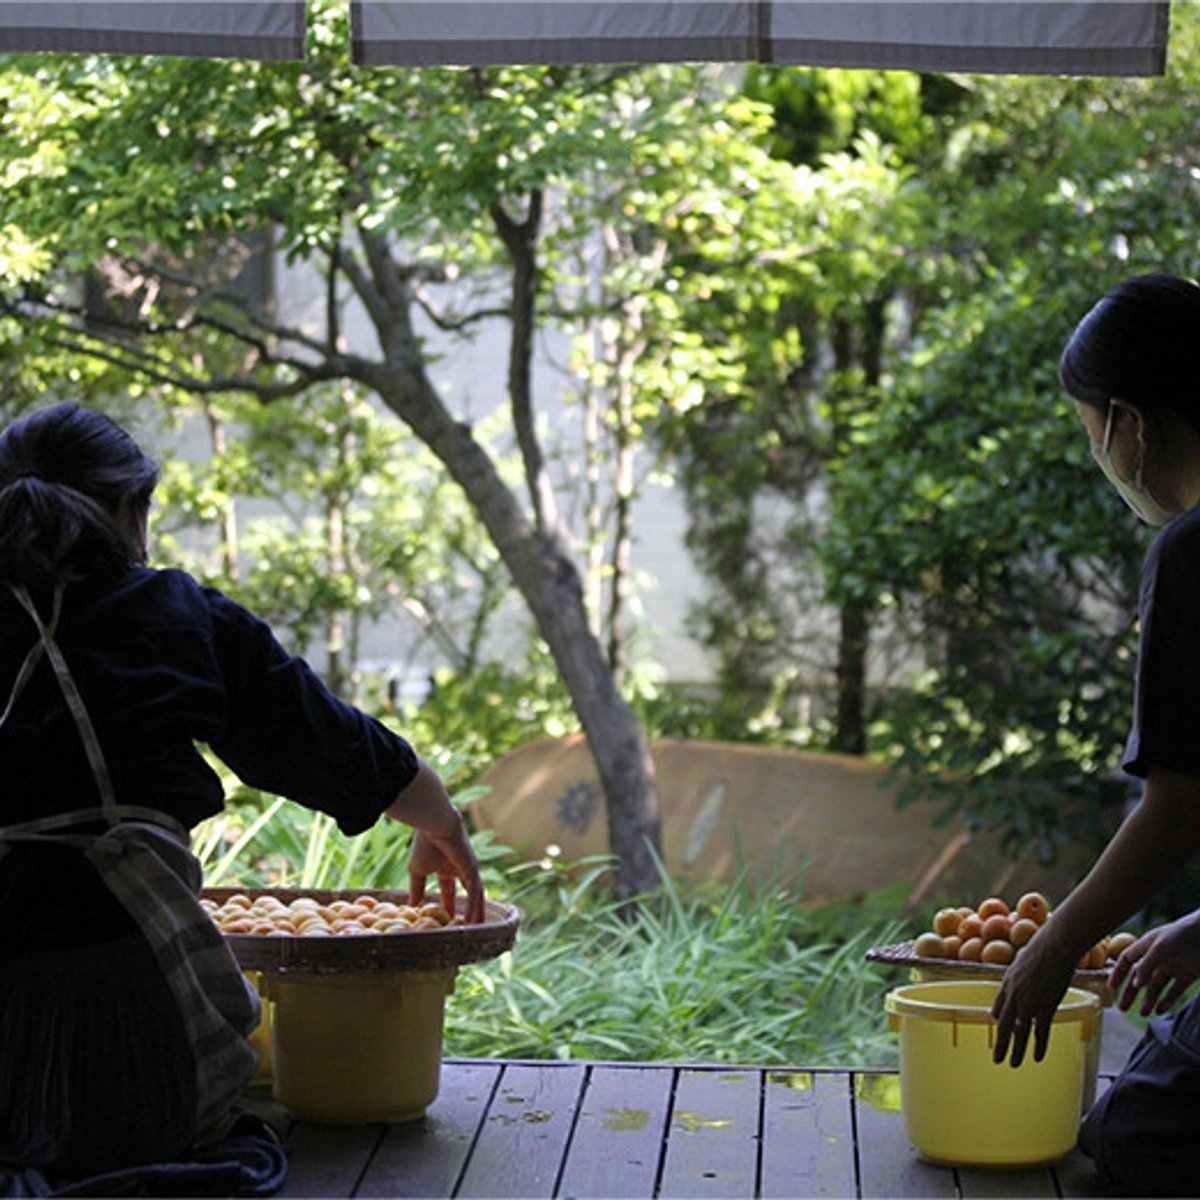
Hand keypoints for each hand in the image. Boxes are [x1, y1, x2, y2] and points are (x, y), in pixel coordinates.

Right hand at [387, 760, 486, 923]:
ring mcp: (469, 870)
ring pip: (475, 896)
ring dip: (475, 913)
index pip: (449, 889)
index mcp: (446, 867)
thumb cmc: (425, 844)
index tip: (446, 919)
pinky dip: (475, 908)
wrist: (435, 826)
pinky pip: (476, 894)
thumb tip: (411, 906)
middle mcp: (460, 869)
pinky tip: (473, 922)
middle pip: (467, 894)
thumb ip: (416, 888)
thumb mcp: (417, 870)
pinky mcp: (473, 871)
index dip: (448, 904)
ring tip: (474, 931)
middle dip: (467, 911)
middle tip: (465, 929)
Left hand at [991, 924, 1078, 1065]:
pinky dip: (1039, 1046)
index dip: (999, 1017)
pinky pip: (1040, 1032)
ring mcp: (1028, 1002)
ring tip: (1013, 1065)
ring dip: (1016, 1050)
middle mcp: (1013, 994)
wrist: (1054, 944)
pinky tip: (1037, 1058)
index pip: (998, 1006)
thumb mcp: (1024, 958)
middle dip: (1001, 1043)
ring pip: (1019, 1032)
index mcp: (1007, 981)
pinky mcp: (1045, 1006)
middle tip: (997, 1059)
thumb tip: (1024, 972)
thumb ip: (1021, 970)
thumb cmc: (1042, 945)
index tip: (998, 1025)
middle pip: (1004, 1024)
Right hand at [1111, 910, 1199, 1016]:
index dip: (1118, 973)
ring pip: (1156, 987)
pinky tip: (1160, 1010)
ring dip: (1149, 1000)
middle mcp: (1158, 957)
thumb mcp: (1161, 948)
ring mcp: (1173, 966)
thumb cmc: (1184, 934)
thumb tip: (1135, 984)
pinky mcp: (1187, 974)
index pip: (1127, 960)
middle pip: (1139, 977)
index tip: (1111, 988)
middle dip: (1130, 992)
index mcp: (1147, 945)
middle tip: (1122, 1008)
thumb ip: (1147, 965)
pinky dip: (1167, 1001)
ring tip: (1144, 1013)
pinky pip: (1174, 991)